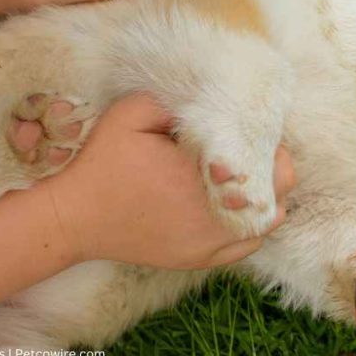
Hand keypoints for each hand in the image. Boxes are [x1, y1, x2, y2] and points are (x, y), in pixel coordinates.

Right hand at [46, 95, 296, 269]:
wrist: (77, 218)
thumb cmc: (104, 163)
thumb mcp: (131, 113)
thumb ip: (173, 100)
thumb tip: (210, 97)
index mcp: (206, 172)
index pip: (267, 156)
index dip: (266, 141)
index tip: (250, 131)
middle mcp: (216, 212)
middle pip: (279, 187)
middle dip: (273, 165)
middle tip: (252, 152)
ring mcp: (211, 241)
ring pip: (269, 218)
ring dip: (268, 196)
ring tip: (248, 179)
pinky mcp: (202, 258)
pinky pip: (249, 245)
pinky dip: (254, 226)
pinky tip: (241, 208)